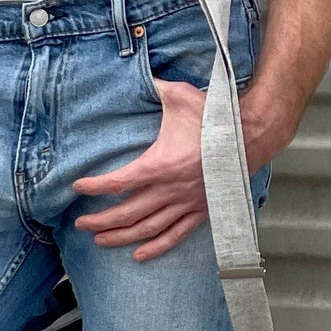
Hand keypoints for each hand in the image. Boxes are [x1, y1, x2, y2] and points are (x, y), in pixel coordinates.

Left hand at [71, 78, 211, 260]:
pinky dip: (156, 247)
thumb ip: (155, 88)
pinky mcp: (201, 210)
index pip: (118, 182)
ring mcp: (187, 203)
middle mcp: (171, 189)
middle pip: (128, 212)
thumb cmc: (215, 117)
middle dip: (101, 221)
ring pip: (148, 228)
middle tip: (81, 224)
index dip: (95, 187)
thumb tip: (140, 76)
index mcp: (160, 164)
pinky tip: (139, 255)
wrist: (251, 135)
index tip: (78, 187)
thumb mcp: (180, 96)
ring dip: (122, 236)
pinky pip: (176, 234)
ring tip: (101, 241)